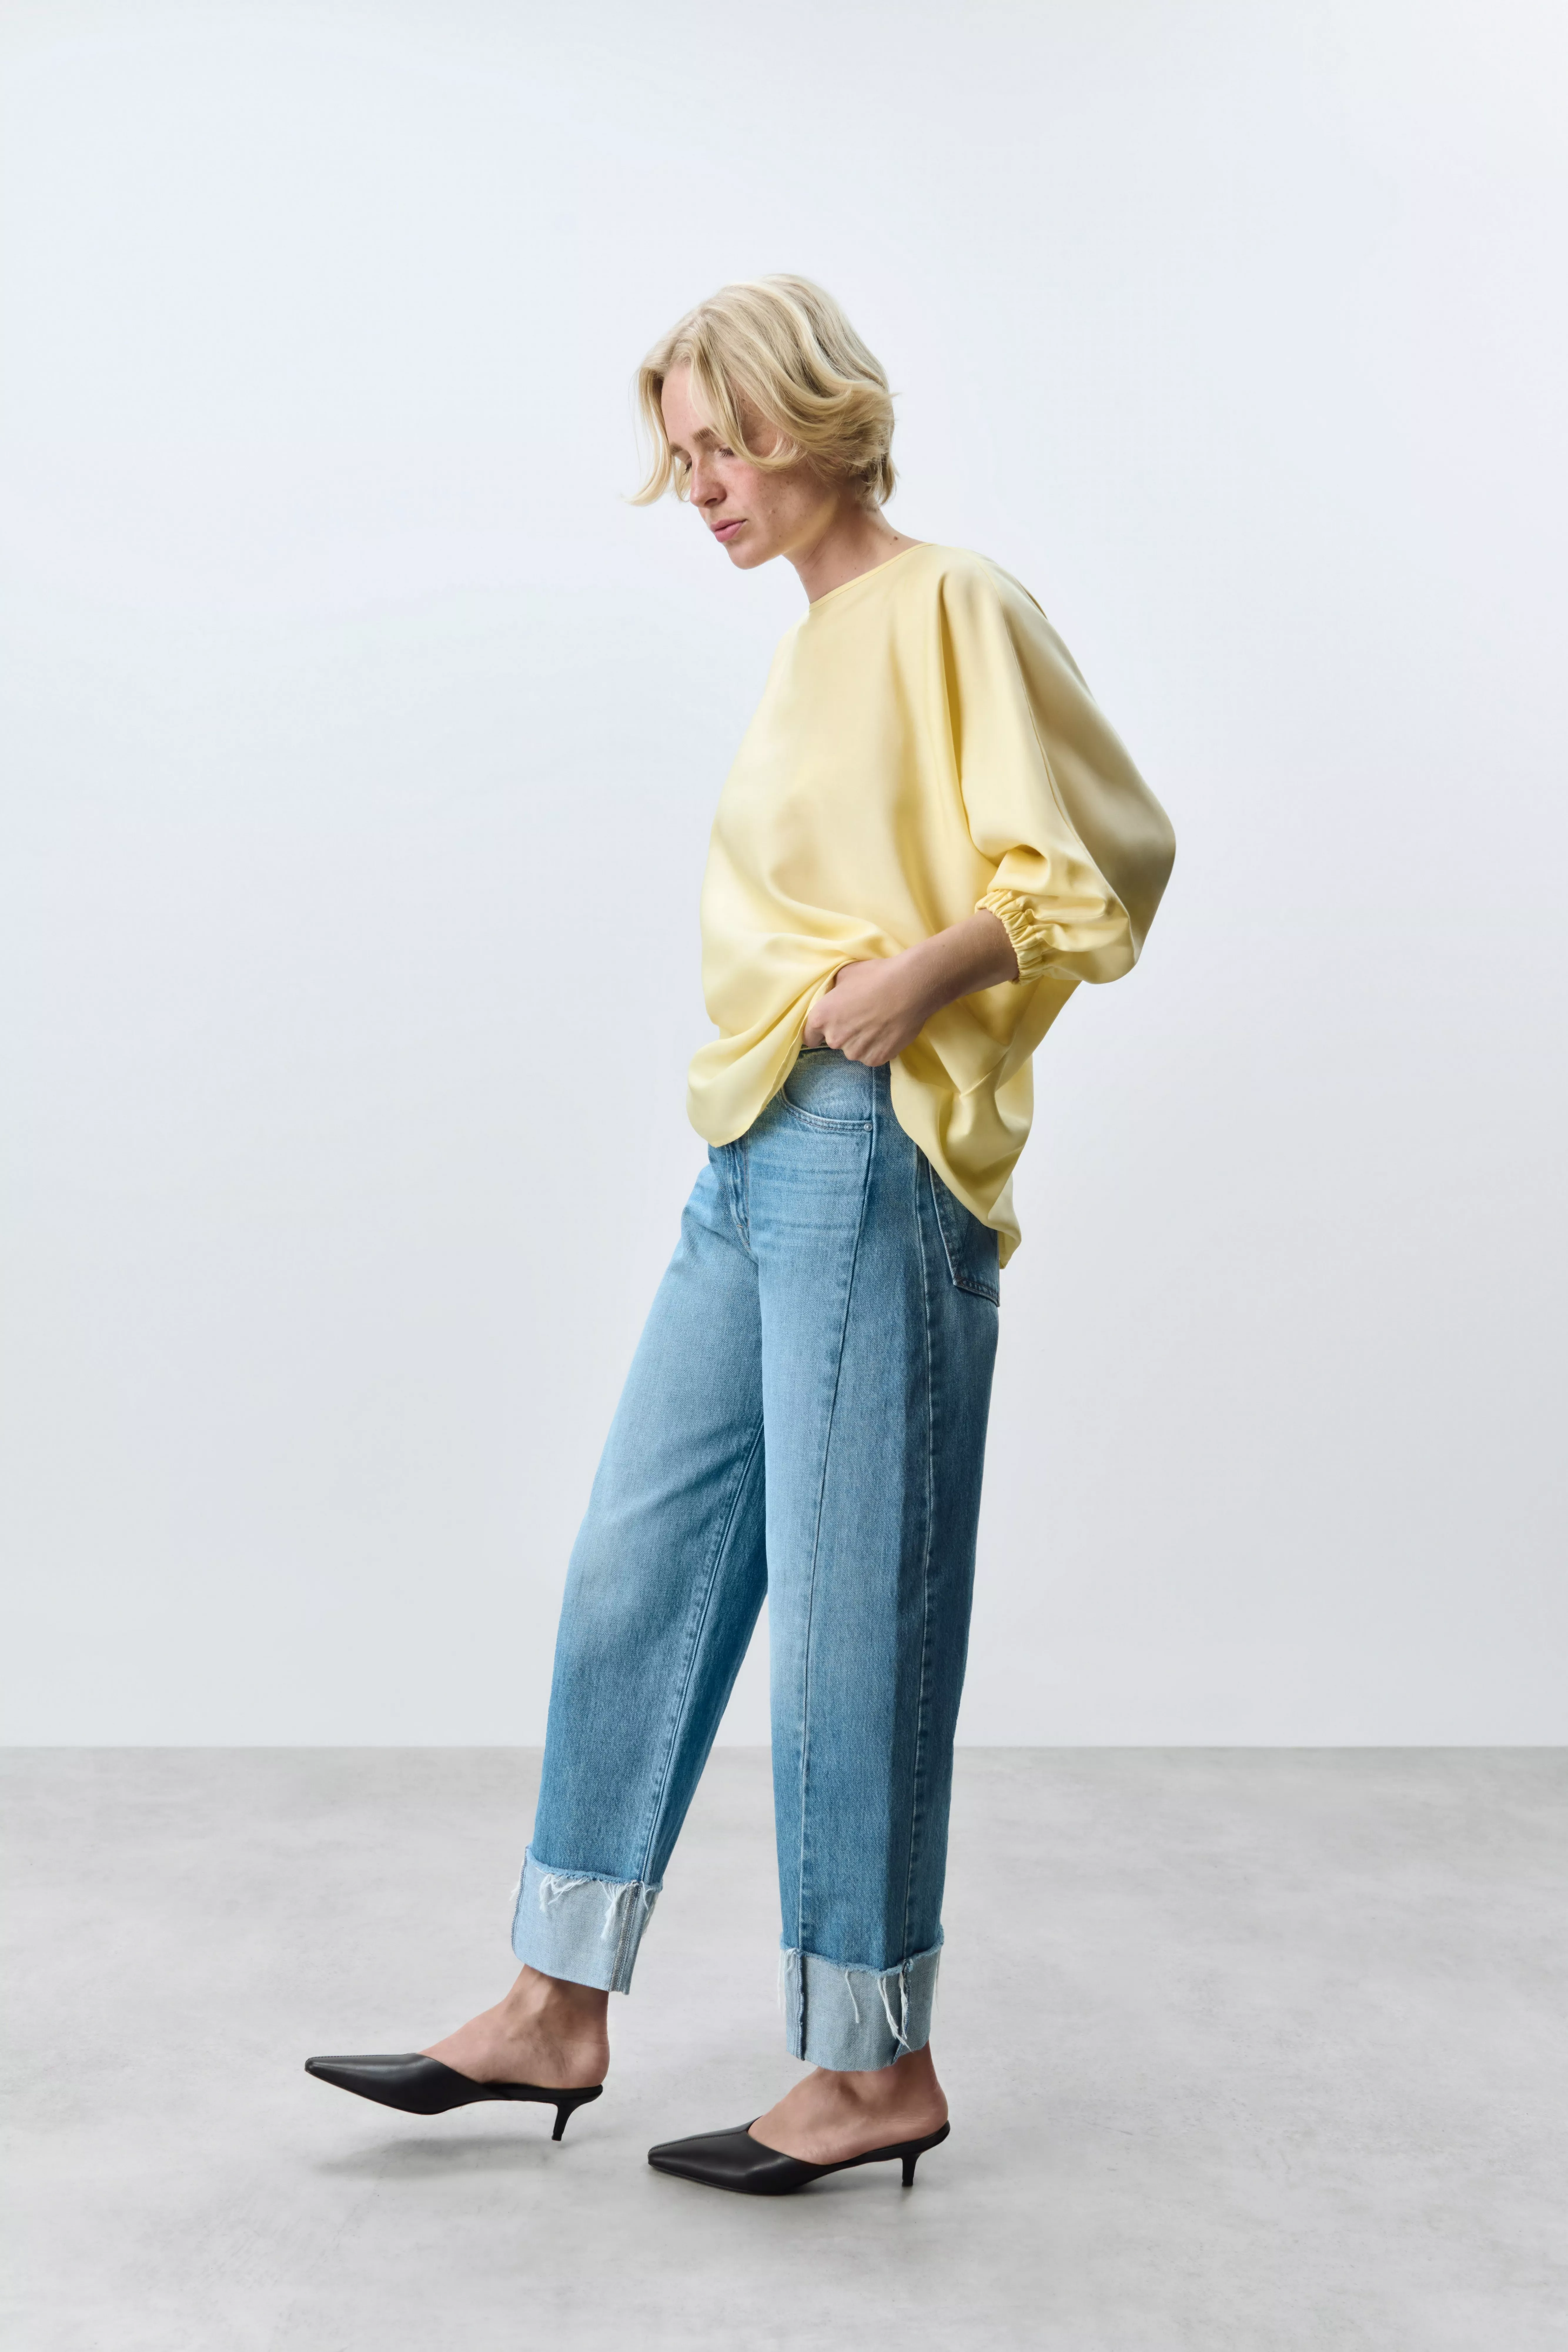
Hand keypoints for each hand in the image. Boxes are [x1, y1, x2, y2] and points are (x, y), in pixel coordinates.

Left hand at [802, 956, 932, 1065]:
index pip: (809, 1037)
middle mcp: (835, 1039)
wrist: (910, 987)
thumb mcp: (845, 975)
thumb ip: (833, 991)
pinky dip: (879, 1047)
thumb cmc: (876, 976)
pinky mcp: (876, 1059)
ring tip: (878, 1023)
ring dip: (862, 1042)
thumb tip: (834, 996)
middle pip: (834, 1043)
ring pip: (855, 1051)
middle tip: (863, 1017)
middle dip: (845, 1033)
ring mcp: (856, 1052)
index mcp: (821, 1018)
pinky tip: (888, 1030)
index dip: (819, 1031)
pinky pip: (872, 1056)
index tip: (833, 1024)